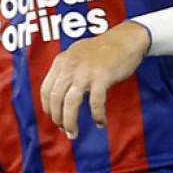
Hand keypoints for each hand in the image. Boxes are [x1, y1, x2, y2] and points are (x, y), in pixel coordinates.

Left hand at [41, 21, 149, 137]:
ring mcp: (86, 71)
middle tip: (64, 129)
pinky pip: (95, 103)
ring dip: (70, 122)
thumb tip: (59, 93)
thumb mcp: (77, 54)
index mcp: (62, 61)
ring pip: (71, 103)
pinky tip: (100, 122)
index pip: (46, 88)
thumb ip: (66, 70)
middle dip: (58, 118)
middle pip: (56, 98)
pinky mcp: (102, 77)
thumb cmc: (103, 49)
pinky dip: (97, 116)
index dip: (47, 107)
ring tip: (73, 133)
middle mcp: (70, 66)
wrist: (125, 39)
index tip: (53, 117)